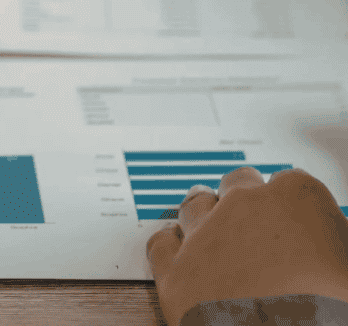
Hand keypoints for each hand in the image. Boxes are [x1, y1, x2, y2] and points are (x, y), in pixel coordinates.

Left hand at [147, 167, 347, 325]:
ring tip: (212, 230)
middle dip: (243, 198)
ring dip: (203, 214)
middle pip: (237, 183)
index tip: (293, 217)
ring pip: (194, 205)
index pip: (291, 182)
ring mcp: (203, 235)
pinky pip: (161, 243)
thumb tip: (327, 242)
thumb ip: (332, 240)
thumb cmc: (332, 307)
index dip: (290, 203)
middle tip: (251, 220)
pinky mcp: (174, 270)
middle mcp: (244, 206)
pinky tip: (178, 251)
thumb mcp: (347, 261)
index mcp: (297, 198)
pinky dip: (169, 244)